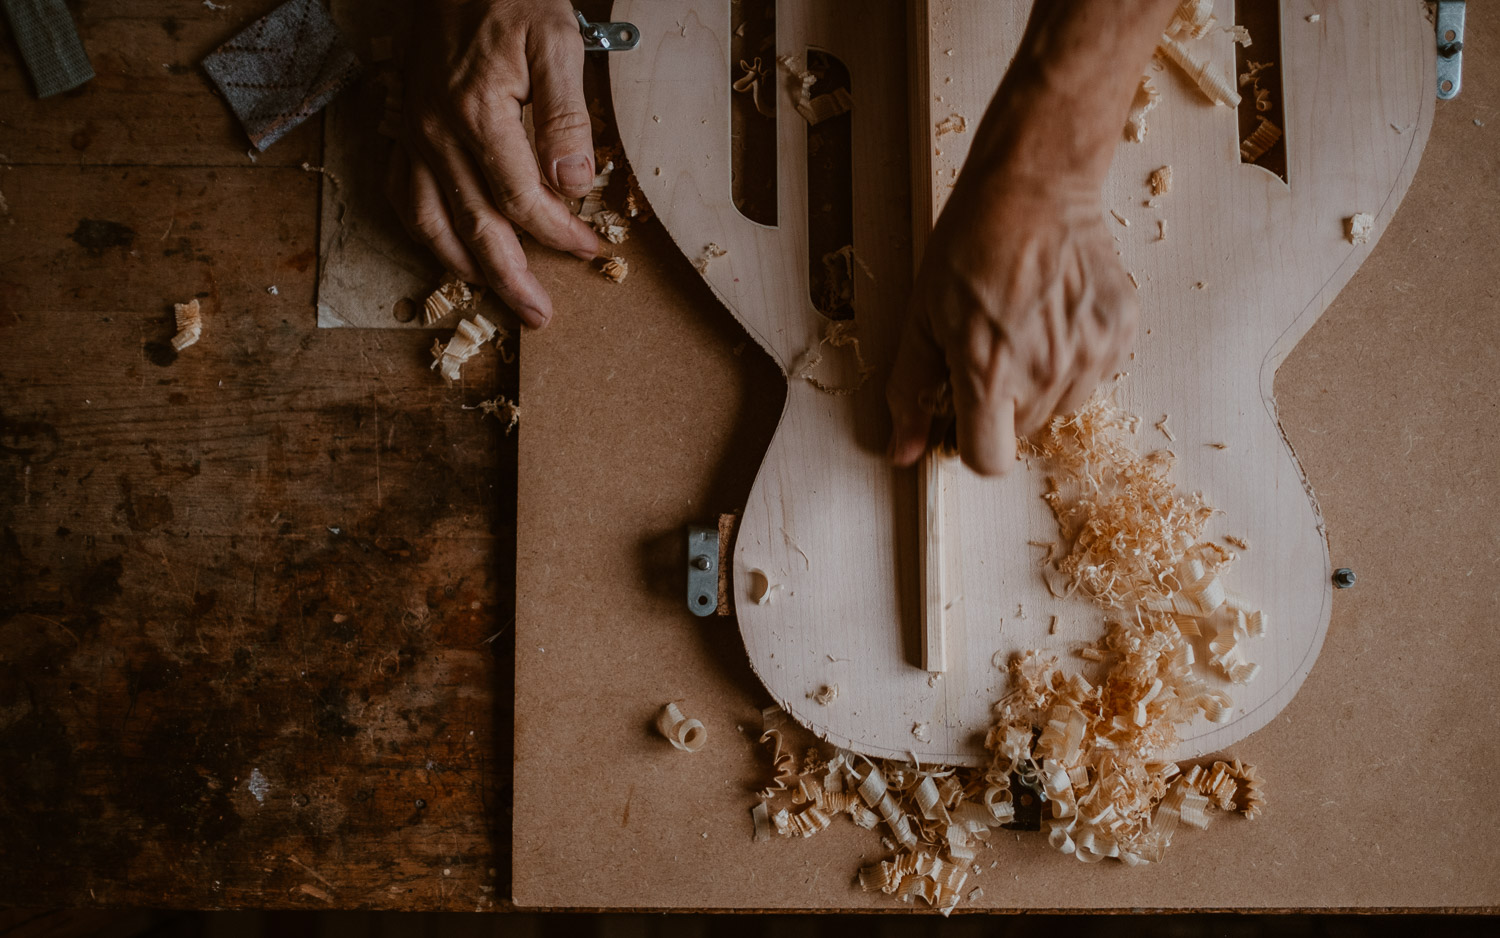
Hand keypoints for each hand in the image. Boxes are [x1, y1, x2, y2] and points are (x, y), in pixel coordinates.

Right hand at [386, 0, 600, 327]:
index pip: (522, 199)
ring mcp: (413, 135)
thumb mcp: (556, 42)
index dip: (558, 234)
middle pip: (475, 227)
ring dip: (464, 267)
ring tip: (495, 294)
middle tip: (539, 315)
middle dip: (511, 279)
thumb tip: (573, 184)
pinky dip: (424, 231)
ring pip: (430, 222)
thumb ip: (565, 117)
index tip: (589, 250)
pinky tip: (448, 250)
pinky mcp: (403, 130)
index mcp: (478, 113)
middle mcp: (437, 134)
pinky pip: (402, 195)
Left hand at [886, 168, 1137, 475]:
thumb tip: (904, 451)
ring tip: (1024, 327)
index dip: (971, 442)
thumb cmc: (972, 243)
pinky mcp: (1118, 332)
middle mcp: (1045, 373)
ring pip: (1061, 407)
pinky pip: (1094, 374)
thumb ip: (912, 390)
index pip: (988, 460)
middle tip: (991, 348)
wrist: (1035, 187)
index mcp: (989, 374)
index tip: (966, 414)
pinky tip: (1055, 315)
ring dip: (1040, 383)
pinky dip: (1075, 356)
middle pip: (1022, 432)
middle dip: (1002, 404)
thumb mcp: (922, 317)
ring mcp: (1089, 355)